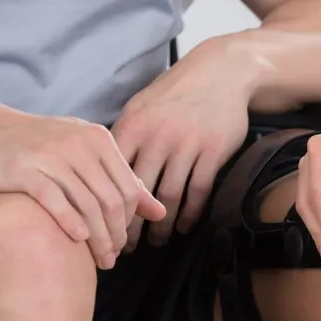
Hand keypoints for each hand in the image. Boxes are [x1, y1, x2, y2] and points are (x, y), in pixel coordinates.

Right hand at [0, 110, 164, 268]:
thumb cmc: (38, 147)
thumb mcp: (83, 154)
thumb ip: (121, 180)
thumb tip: (160, 212)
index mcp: (98, 139)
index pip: (130, 189)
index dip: (130, 222)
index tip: (122, 244)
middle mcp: (79, 144)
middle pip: (112, 201)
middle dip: (116, 236)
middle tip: (111, 259)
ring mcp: (51, 156)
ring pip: (88, 206)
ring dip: (98, 240)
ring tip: (99, 260)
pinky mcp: (25, 170)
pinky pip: (56, 202)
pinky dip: (70, 224)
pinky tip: (76, 241)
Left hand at [112, 37, 253, 249]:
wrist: (221, 72)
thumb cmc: (176, 93)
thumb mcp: (142, 106)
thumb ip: (124, 138)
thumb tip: (99, 172)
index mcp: (133, 125)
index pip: (112, 174)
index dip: (106, 204)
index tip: (102, 226)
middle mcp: (157, 136)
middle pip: (138, 191)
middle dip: (130, 225)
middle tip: (125, 247)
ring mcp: (186, 144)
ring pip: (168, 196)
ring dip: (162, 225)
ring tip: (157, 242)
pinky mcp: (213, 151)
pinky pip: (198, 191)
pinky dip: (190, 213)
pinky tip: (183, 226)